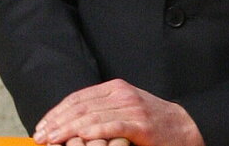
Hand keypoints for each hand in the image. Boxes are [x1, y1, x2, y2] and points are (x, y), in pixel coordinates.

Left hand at [33, 79, 201, 145]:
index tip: (42, 125)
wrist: (188, 126)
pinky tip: (77, 140)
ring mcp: (131, 108)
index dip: (56, 112)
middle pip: (79, 107)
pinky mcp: (141, 125)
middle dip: (56, 122)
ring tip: (52, 140)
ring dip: (67, 130)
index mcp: (114, 88)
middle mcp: (121, 94)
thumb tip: (73, 121)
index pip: (77, 98)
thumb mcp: (127, 107)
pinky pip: (110, 127)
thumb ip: (103, 110)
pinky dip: (90, 133)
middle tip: (40, 136)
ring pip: (90, 117)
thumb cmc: (154, 122)